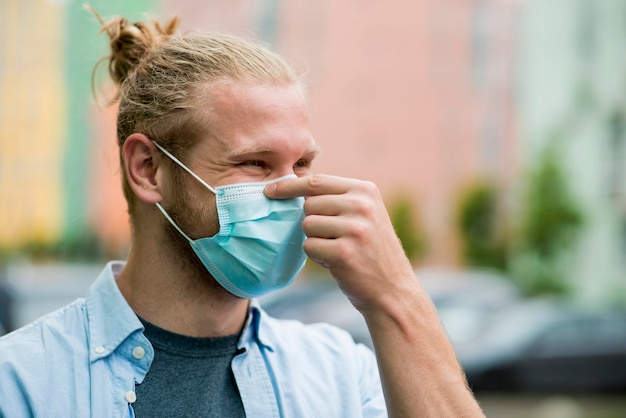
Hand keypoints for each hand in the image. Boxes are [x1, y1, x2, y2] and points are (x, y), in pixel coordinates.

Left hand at [265, 174, 415, 311]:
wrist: (393, 289)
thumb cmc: (371, 250)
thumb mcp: (364, 214)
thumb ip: (336, 198)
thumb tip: (291, 185)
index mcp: (365, 190)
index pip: (317, 181)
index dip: (290, 185)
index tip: (270, 190)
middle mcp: (362, 205)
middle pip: (309, 204)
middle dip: (313, 222)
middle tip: (336, 238)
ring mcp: (354, 229)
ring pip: (307, 225)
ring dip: (316, 240)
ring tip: (339, 249)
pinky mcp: (344, 253)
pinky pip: (309, 246)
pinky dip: (318, 257)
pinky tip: (338, 262)